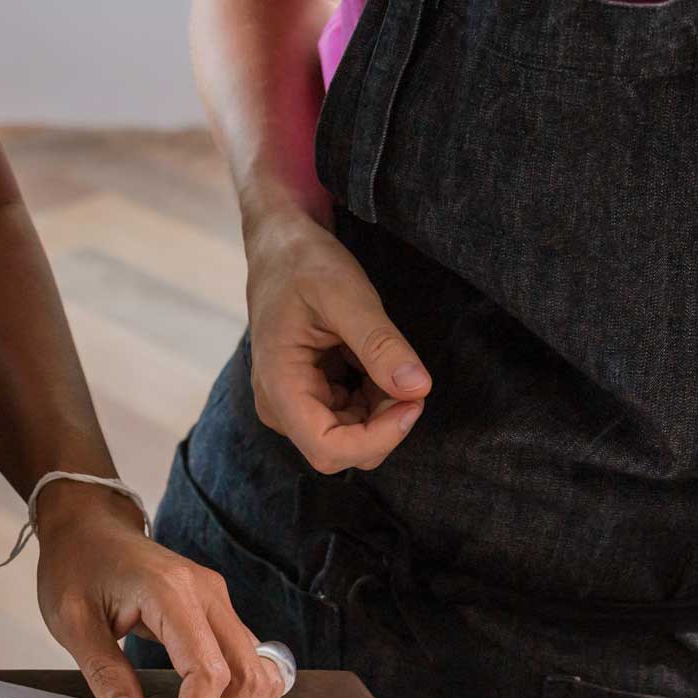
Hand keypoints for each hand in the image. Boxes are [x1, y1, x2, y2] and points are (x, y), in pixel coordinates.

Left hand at [33, 480, 284, 697]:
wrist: (87, 525)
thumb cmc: (76, 564)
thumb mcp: (73, 621)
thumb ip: (104, 674)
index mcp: (172, 593)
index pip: (209, 674)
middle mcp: (209, 595)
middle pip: (247, 678)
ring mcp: (219, 602)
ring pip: (257, 674)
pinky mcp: (218, 613)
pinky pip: (248, 664)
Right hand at [246, 209, 430, 473]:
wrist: (280, 247)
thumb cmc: (303, 264)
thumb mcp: (345, 295)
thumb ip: (380, 344)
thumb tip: (418, 388)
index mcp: (279, 387)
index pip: (328, 450)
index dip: (377, 439)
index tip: (413, 402)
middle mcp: (282, 408)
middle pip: (346, 450)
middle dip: (385, 421)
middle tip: (406, 371)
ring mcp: (295, 407)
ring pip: (354, 437)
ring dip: (383, 408)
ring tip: (387, 356)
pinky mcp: (312, 400)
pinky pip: (354, 419)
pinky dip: (377, 398)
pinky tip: (374, 360)